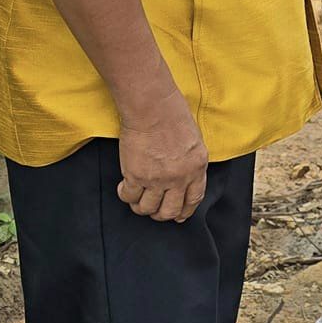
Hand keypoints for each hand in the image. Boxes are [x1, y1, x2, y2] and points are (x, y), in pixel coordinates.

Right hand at [116, 91, 207, 222]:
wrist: (152, 106)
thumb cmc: (172, 114)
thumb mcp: (194, 139)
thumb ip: (190, 161)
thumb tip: (183, 176)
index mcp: (197, 167)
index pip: (194, 199)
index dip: (184, 211)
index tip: (178, 216)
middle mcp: (180, 177)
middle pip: (170, 210)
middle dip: (160, 214)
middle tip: (153, 209)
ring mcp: (158, 178)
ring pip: (148, 208)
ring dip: (141, 207)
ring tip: (136, 199)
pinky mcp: (136, 175)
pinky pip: (129, 197)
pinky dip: (125, 195)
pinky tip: (124, 187)